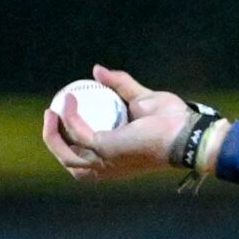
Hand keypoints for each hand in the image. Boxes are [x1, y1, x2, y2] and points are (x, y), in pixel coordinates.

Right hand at [42, 66, 194, 182]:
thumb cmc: (171, 121)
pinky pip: (79, 133)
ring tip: (51, 112)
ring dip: (53, 136)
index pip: (83, 162)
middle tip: (51, 115)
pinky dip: (70, 117)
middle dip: (54, 142)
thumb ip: (121, 84)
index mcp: (116, 161)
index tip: (61, 117)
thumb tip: (97, 70)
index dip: (66, 143)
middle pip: (70, 164)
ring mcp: (106, 161)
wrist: (186, 131)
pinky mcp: (106, 149)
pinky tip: (69, 101)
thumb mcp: (141, 98)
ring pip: (68, 156)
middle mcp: (109, 168)